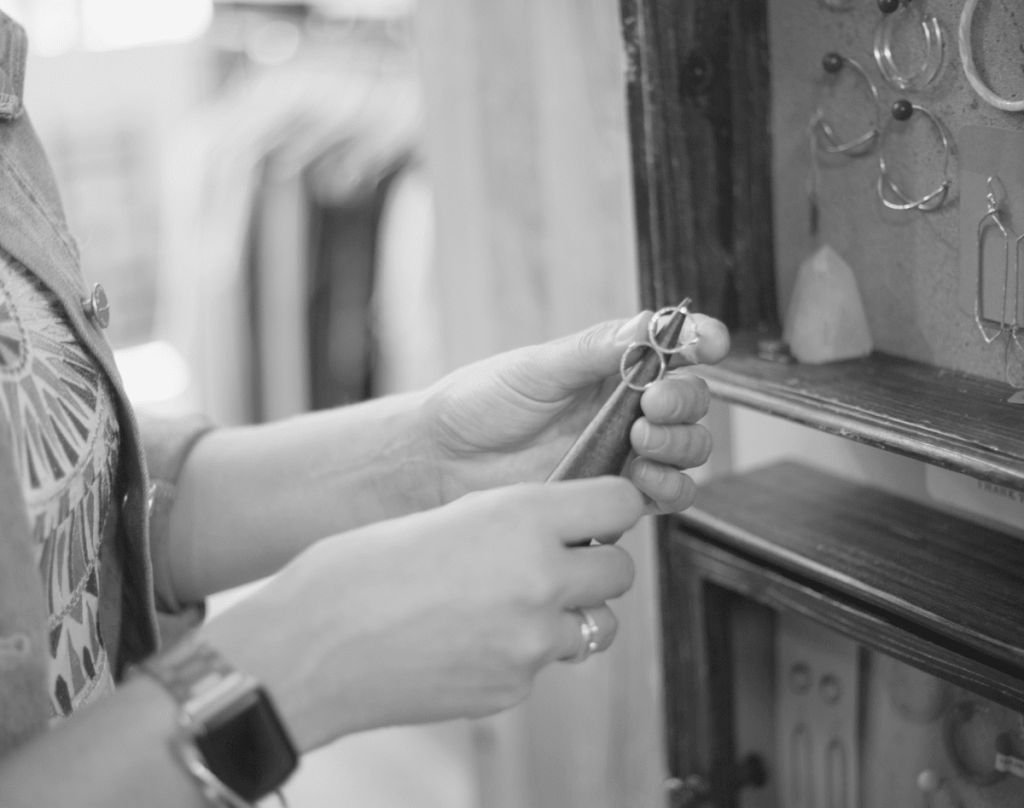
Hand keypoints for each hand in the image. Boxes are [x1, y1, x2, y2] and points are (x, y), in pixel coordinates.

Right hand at [201, 477, 643, 751]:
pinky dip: (521, 653)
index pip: (620, 503)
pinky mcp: (514, 689)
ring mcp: (531, 642)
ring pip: (594, 626)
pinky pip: (543, 665)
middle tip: (553, 563)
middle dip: (593, 565)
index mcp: (522, 518)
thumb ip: (511, 524)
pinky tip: (470, 641)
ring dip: (566, 614)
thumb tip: (552, 535)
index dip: (609, 507)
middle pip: (619, 571)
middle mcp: (541, 578)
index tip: (596, 514)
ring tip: (509, 607)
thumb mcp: (444, 516)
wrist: (310, 650)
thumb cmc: (357, 571)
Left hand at [421, 311, 729, 512]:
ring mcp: (622, 452)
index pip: (673, 348)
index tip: (709, 342)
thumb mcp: (538, 368)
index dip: (701, 341)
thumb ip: (597, 350)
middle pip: (691, 402)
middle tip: (653, 404)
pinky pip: (665, 495)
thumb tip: (652, 324)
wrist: (442, 461)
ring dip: (680, 445)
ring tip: (642, 442)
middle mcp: (625, 407)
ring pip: (687, 450)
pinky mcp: (612, 493)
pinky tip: (643, 481)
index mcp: (610, 366)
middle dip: (685, 401)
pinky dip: (669, 488)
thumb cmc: (481, 404)